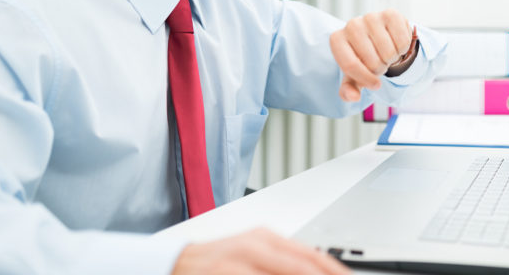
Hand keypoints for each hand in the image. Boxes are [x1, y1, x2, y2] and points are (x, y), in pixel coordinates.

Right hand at [171, 227, 349, 274]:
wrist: (174, 264)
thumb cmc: (218, 262)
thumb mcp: (253, 252)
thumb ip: (283, 261)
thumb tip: (319, 268)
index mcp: (265, 238)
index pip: (311, 255)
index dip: (333, 270)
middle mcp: (254, 247)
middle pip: (302, 268)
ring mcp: (237, 263)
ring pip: (285, 273)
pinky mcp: (224, 274)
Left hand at [329, 9, 413, 101]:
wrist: (379, 38)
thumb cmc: (363, 59)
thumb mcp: (353, 77)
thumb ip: (349, 90)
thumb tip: (353, 97)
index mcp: (337, 40)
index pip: (350, 66)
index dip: (366, 80)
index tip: (375, 85)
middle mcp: (351, 25)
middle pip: (373, 62)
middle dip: (380, 69)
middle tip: (379, 62)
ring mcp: (371, 17)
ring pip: (389, 53)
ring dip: (392, 59)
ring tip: (386, 53)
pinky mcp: (390, 14)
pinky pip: (402, 41)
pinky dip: (403, 48)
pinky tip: (395, 43)